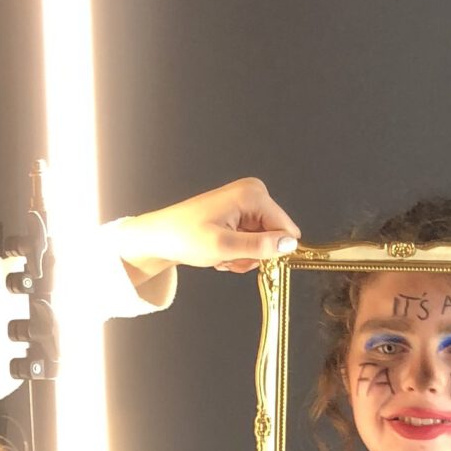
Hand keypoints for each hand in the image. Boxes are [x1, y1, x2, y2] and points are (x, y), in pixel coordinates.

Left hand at [111, 178, 300, 280]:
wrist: (160, 237)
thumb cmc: (184, 237)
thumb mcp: (224, 247)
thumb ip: (259, 247)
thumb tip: (290, 244)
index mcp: (252, 194)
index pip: (285, 230)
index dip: (269, 251)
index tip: (247, 257)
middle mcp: (253, 193)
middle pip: (275, 236)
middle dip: (253, 253)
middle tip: (230, 256)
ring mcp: (247, 203)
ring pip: (264, 242)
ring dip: (244, 255)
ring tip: (222, 253)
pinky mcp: (241, 213)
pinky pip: (253, 240)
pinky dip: (238, 252)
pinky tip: (220, 250)